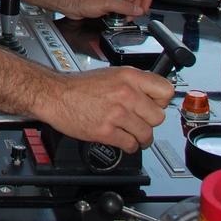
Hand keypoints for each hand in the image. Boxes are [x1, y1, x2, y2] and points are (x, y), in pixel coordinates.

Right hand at [39, 67, 172, 152]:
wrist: (55, 95)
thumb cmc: (79, 86)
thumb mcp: (111, 74)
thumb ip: (133, 84)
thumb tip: (152, 97)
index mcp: (129, 77)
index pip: (165, 91)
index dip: (161, 101)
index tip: (154, 105)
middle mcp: (125, 93)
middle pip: (158, 117)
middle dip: (149, 122)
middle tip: (139, 121)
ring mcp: (116, 113)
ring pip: (146, 134)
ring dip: (141, 138)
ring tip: (133, 134)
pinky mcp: (106, 131)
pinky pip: (130, 144)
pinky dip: (128, 146)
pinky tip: (121, 139)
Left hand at [62, 0, 151, 19]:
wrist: (72, 3)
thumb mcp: (108, 3)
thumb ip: (125, 7)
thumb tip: (139, 10)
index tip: (143, 10)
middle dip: (137, 8)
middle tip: (132, 16)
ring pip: (129, 4)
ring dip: (129, 12)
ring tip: (124, 18)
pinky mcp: (108, 3)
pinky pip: (121, 8)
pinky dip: (122, 14)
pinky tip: (117, 18)